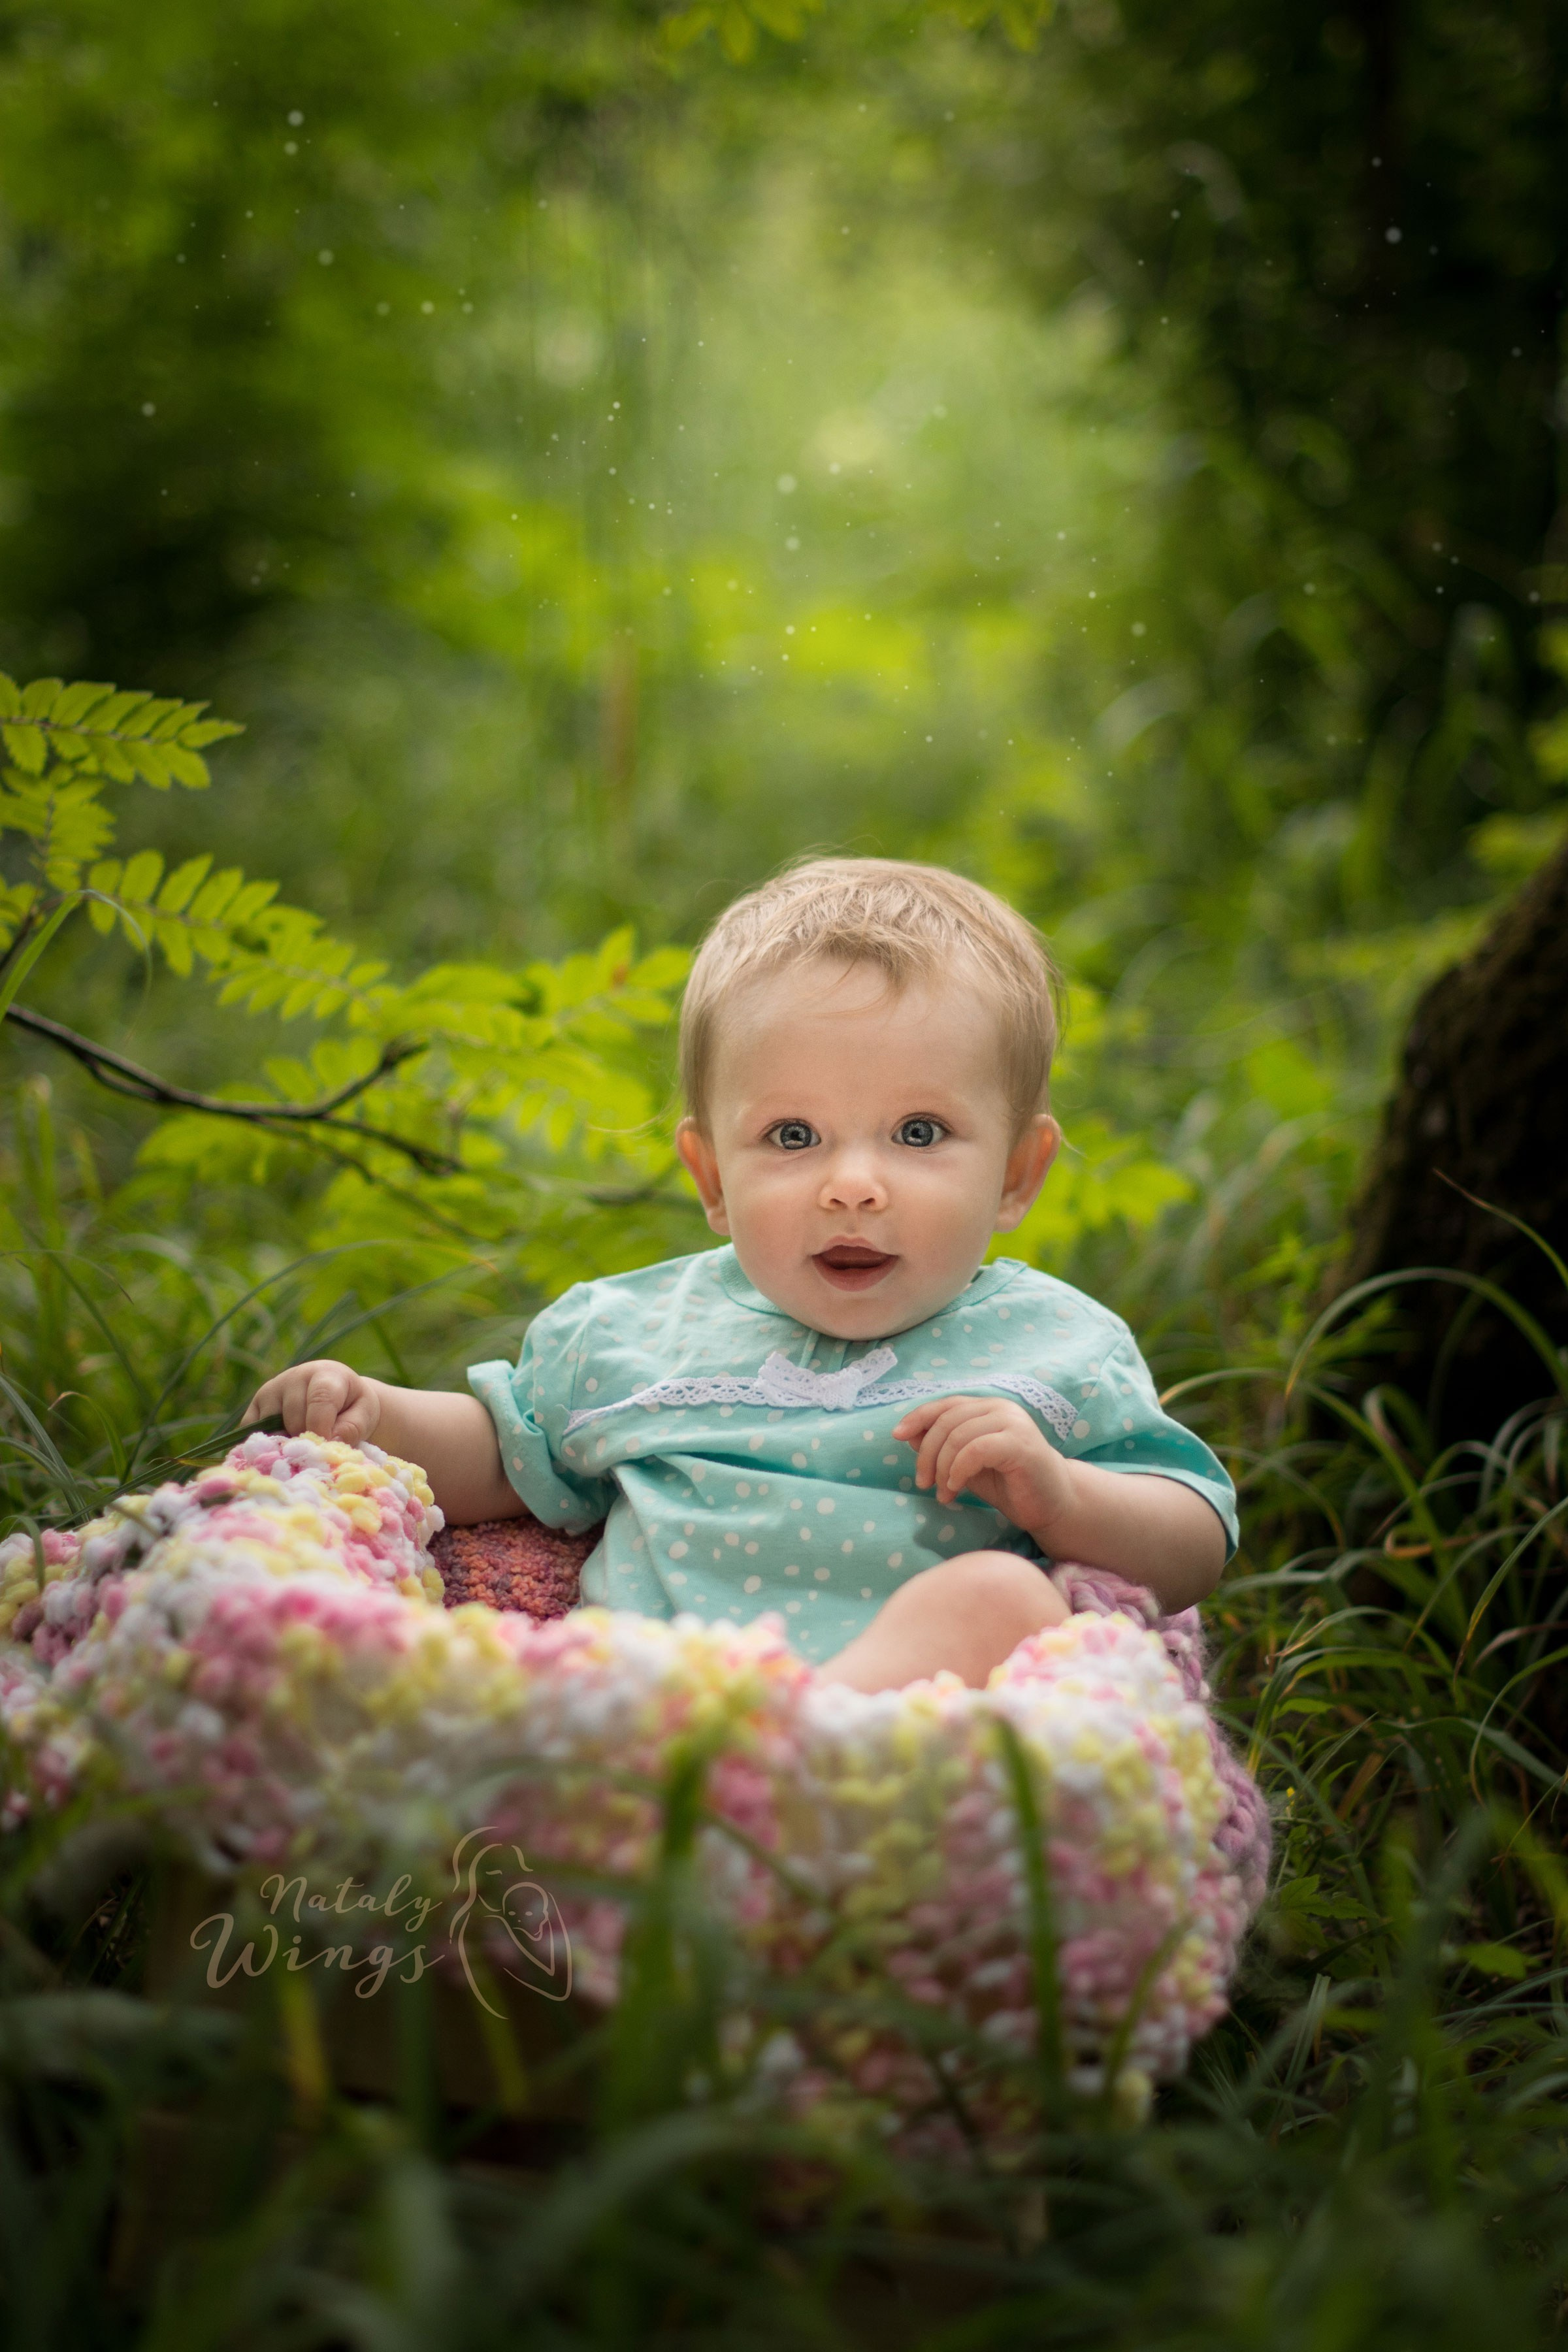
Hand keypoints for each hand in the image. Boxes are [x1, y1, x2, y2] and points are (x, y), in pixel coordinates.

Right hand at [243, 1359, 383, 1445]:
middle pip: (294, 1417)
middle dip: (307, 1439)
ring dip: (286, 1443)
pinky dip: (266, 1446)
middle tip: (318, 1449)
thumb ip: (353, 1428)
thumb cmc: (352, 1408)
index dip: (322, 1428)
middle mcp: (294, 1377)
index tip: (326, 1446)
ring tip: (302, 1446)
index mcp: (325, 1374)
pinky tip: (282, 1449)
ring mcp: (270, 1391)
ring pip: (271, 1425)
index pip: (319, 1400)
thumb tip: (330, 1441)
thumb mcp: (364, 1415)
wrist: (337, 1401)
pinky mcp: (254, 1409)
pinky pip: (253, 1432)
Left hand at [891, 1394, 1075, 1541]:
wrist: (1052, 1504)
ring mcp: (1013, 1424)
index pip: (945, 1404)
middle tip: (923, 1483)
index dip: (918, 1417)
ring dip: (942, 1468)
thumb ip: (941, 1447)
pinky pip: (976, 1450)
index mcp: (988, 1407)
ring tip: (943, 1493)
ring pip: (958, 1436)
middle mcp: (1001, 1408)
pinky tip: (956, 1488)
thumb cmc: (1009, 1484)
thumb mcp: (965, 1464)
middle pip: (947, 1421)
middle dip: (927, 1454)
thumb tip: (906, 1433)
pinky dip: (958, 1470)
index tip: (896, 1436)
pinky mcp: (1020, 1444)